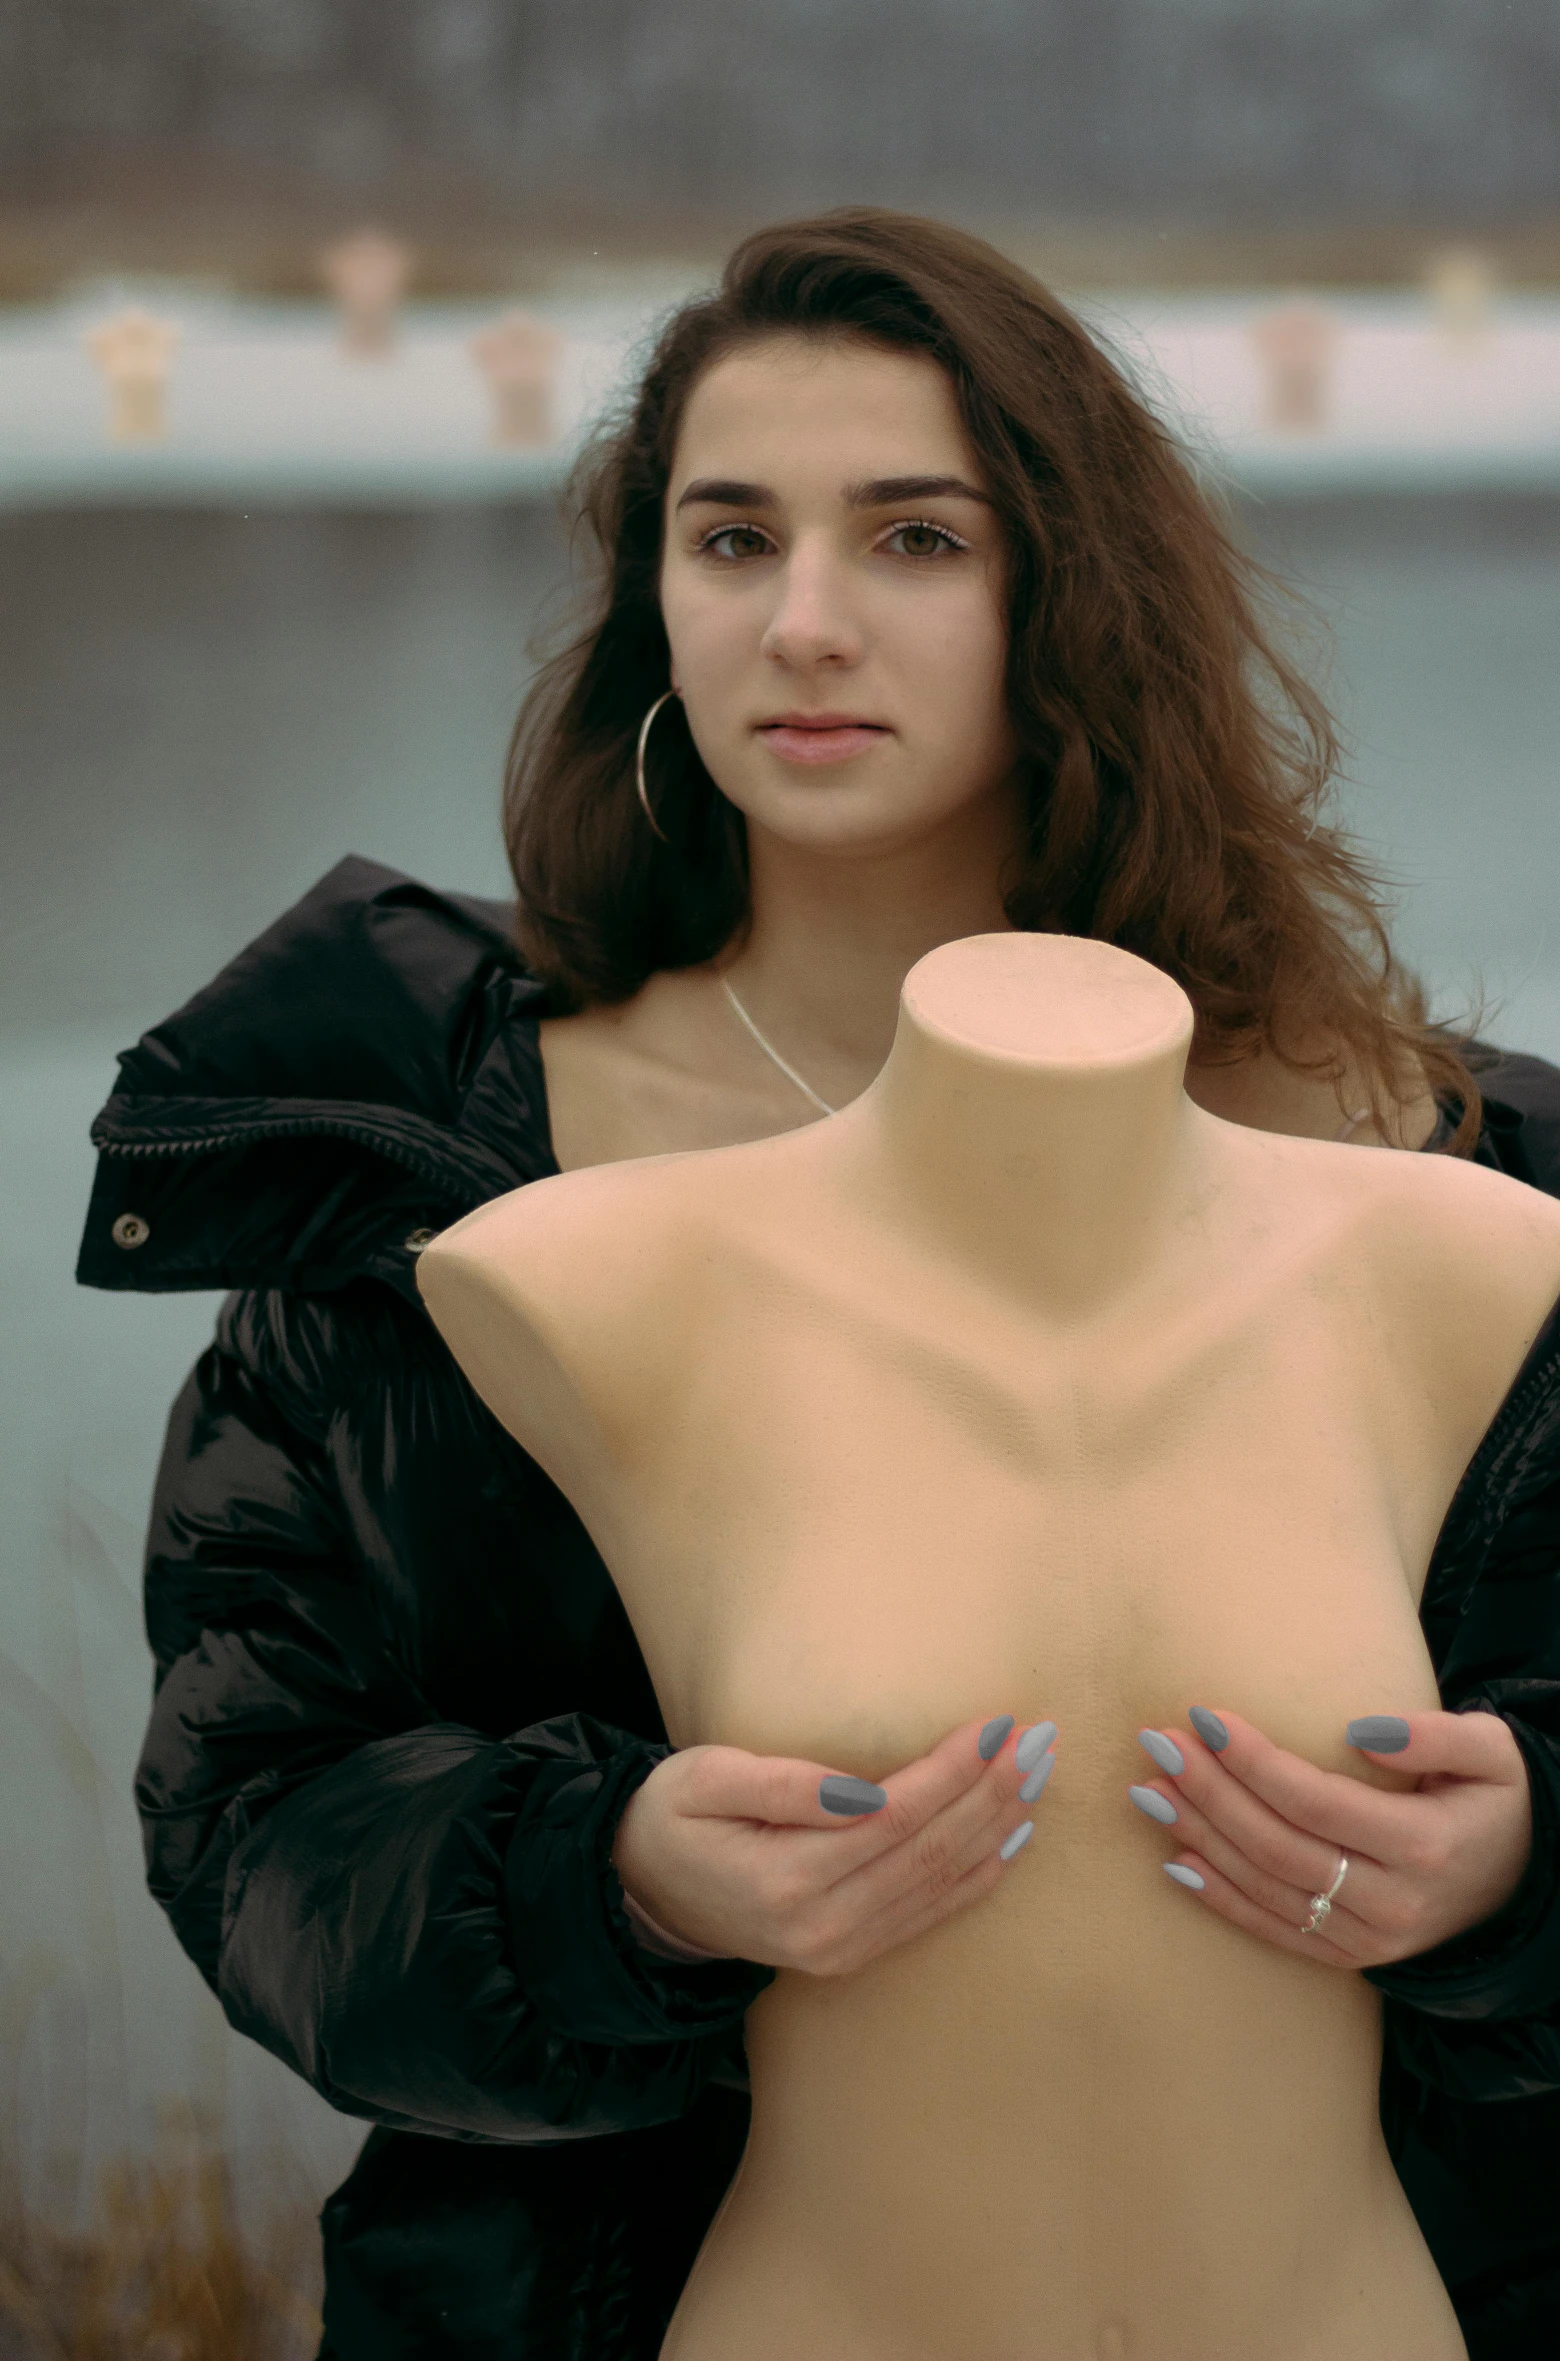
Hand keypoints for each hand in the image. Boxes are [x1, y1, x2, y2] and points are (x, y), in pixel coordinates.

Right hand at [610, 1713, 1049, 1975]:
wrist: (646, 1898)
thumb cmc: (672, 1818)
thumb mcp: (702, 1779)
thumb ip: (782, 1784)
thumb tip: (865, 1790)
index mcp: (785, 1877)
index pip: (895, 1817)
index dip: (952, 1771)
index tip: (997, 1724)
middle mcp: (823, 1925)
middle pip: (930, 1850)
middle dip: (992, 1791)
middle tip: (1040, 1740)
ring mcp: (840, 1948)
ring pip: (939, 1882)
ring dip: (997, 1826)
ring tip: (1039, 1775)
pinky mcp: (851, 1955)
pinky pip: (929, 1915)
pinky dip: (978, 1876)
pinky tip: (1012, 1838)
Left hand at [1131, 1706, 1533, 1967]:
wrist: (1518, 1887)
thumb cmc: (1494, 1804)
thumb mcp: (1493, 1755)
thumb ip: (1436, 1736)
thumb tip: (1361, 1730)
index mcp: (1424, 1846)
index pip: (1318, 1803)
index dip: (1255, 1762)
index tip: (1204, 1716)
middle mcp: (1392, 1902)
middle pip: (1279, 1845)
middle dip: (1210, 1792)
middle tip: (1157, 1744)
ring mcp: (1368, 1939)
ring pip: (1267, 1888)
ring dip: (1200, 1837)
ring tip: (1147, 1790)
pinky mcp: (1349, 1957)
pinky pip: (1275, 1931)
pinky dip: (1220, 1898)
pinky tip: (1174, 1861)